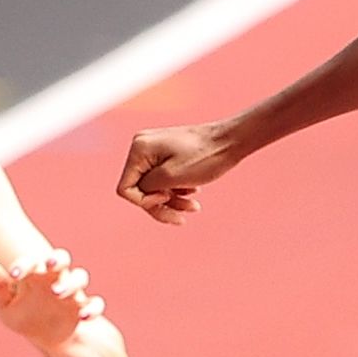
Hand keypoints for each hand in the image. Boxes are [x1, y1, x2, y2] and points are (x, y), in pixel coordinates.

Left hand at [0, 249, 106, 348]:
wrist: (43, 338)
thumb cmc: (20, 316)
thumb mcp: (4, 306)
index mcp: (36, 273)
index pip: (32, 261)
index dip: (24, 264)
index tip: (14, 275)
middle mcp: (56, 278)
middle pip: (62, 258)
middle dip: (57, 259)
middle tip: (49, 264)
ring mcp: (72, 292)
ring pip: (80, 277)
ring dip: (72, 283)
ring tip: (57, 294)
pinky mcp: (83, 308)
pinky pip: (96, 304)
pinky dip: (93, 308)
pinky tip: (83, 317)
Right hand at [117, 122, 238, 224]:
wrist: (231, 140)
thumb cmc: (205, 157)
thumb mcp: (172, 177)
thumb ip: (148, 187)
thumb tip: (138, 192)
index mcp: (139, 149)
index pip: (126, 188)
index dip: (145, 201)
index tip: (168, 197)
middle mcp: (142, 146)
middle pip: (141, 189)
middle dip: (162, 205)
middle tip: (183, 216)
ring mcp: (155, 150)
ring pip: (154, 187)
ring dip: (172, 201)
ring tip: (194, 206)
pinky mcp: (167, 154)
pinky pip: (164, 179)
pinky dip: (177, 190)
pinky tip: (194, 192)